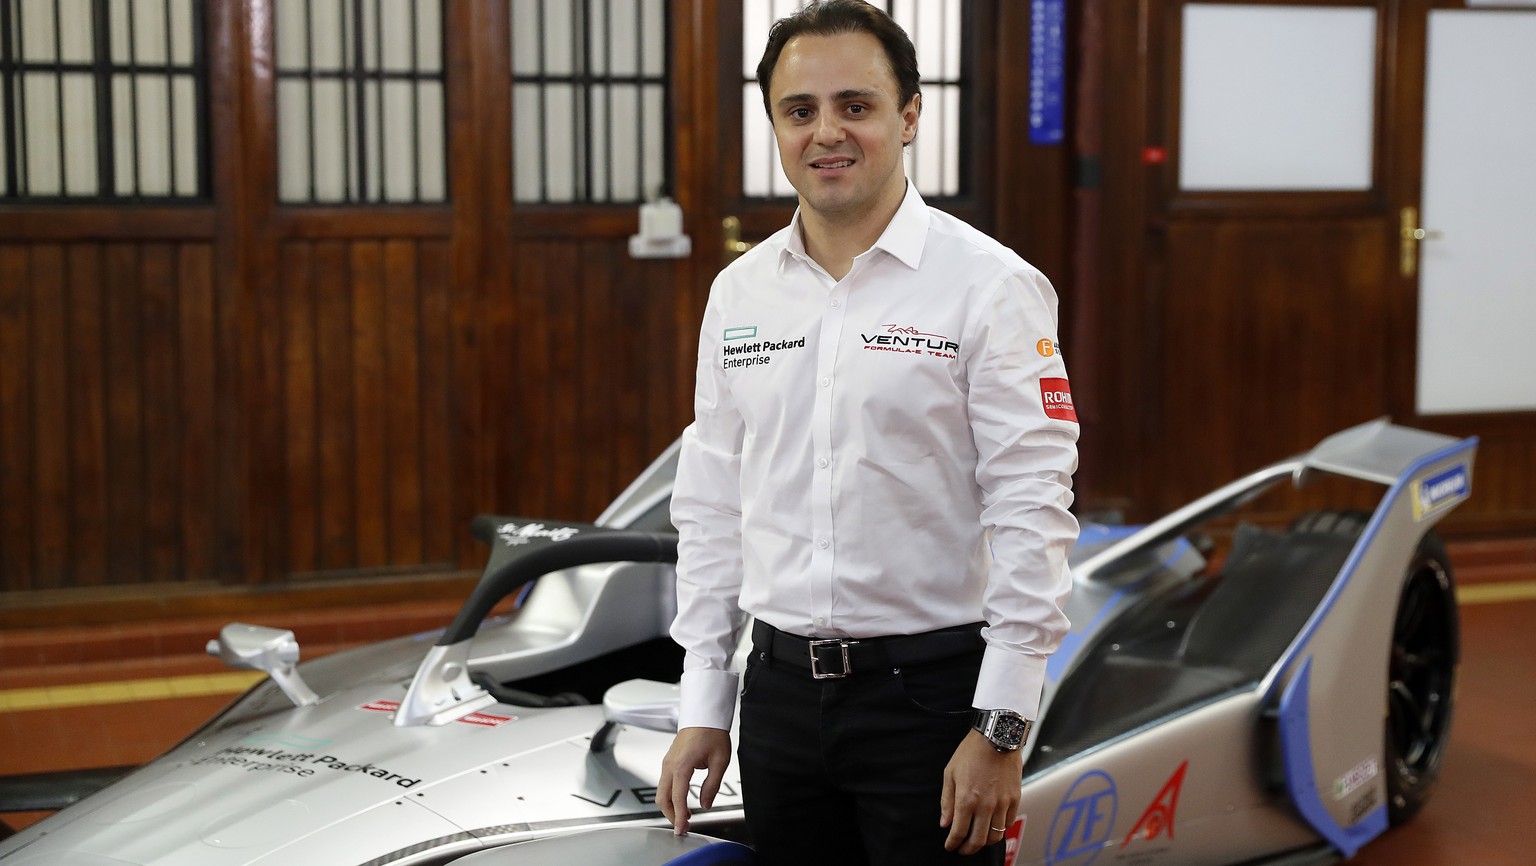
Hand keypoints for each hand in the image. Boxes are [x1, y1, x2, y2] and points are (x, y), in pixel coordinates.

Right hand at [658, 726, 732, 835]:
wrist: (704, 715)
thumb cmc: (712, 733)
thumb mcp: (720, 761)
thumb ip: (712, 785)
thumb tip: (706, 804)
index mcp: (681, 765)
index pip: (677, 798)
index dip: (680, 816)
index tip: (683, 829)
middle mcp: (670, 765)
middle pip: (662, 798)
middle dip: (671, 815)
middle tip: (683, 828)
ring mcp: (667, 763)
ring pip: (661, 792)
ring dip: (670, 807)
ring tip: (685, 818)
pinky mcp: (669, 761)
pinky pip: (664, 783)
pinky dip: (670, 797)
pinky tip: (681, 802)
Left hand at [940, 729, 1022, 854]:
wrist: (996, 737)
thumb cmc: (971, 752)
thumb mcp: (950, 773)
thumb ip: (947, 801)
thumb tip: (945, 823)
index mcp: (967, 799)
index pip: (959, 832)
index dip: (953, 843)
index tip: (950, 846)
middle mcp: (986, 805)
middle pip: (978, 840)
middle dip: (968, 849)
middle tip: (963, 849)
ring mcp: (1003, 803)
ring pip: (996, 836)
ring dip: (985, 842)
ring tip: (978, 839)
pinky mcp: (1015, 798)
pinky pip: (1008, 823)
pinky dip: (1000, 829)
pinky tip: (992, 826)